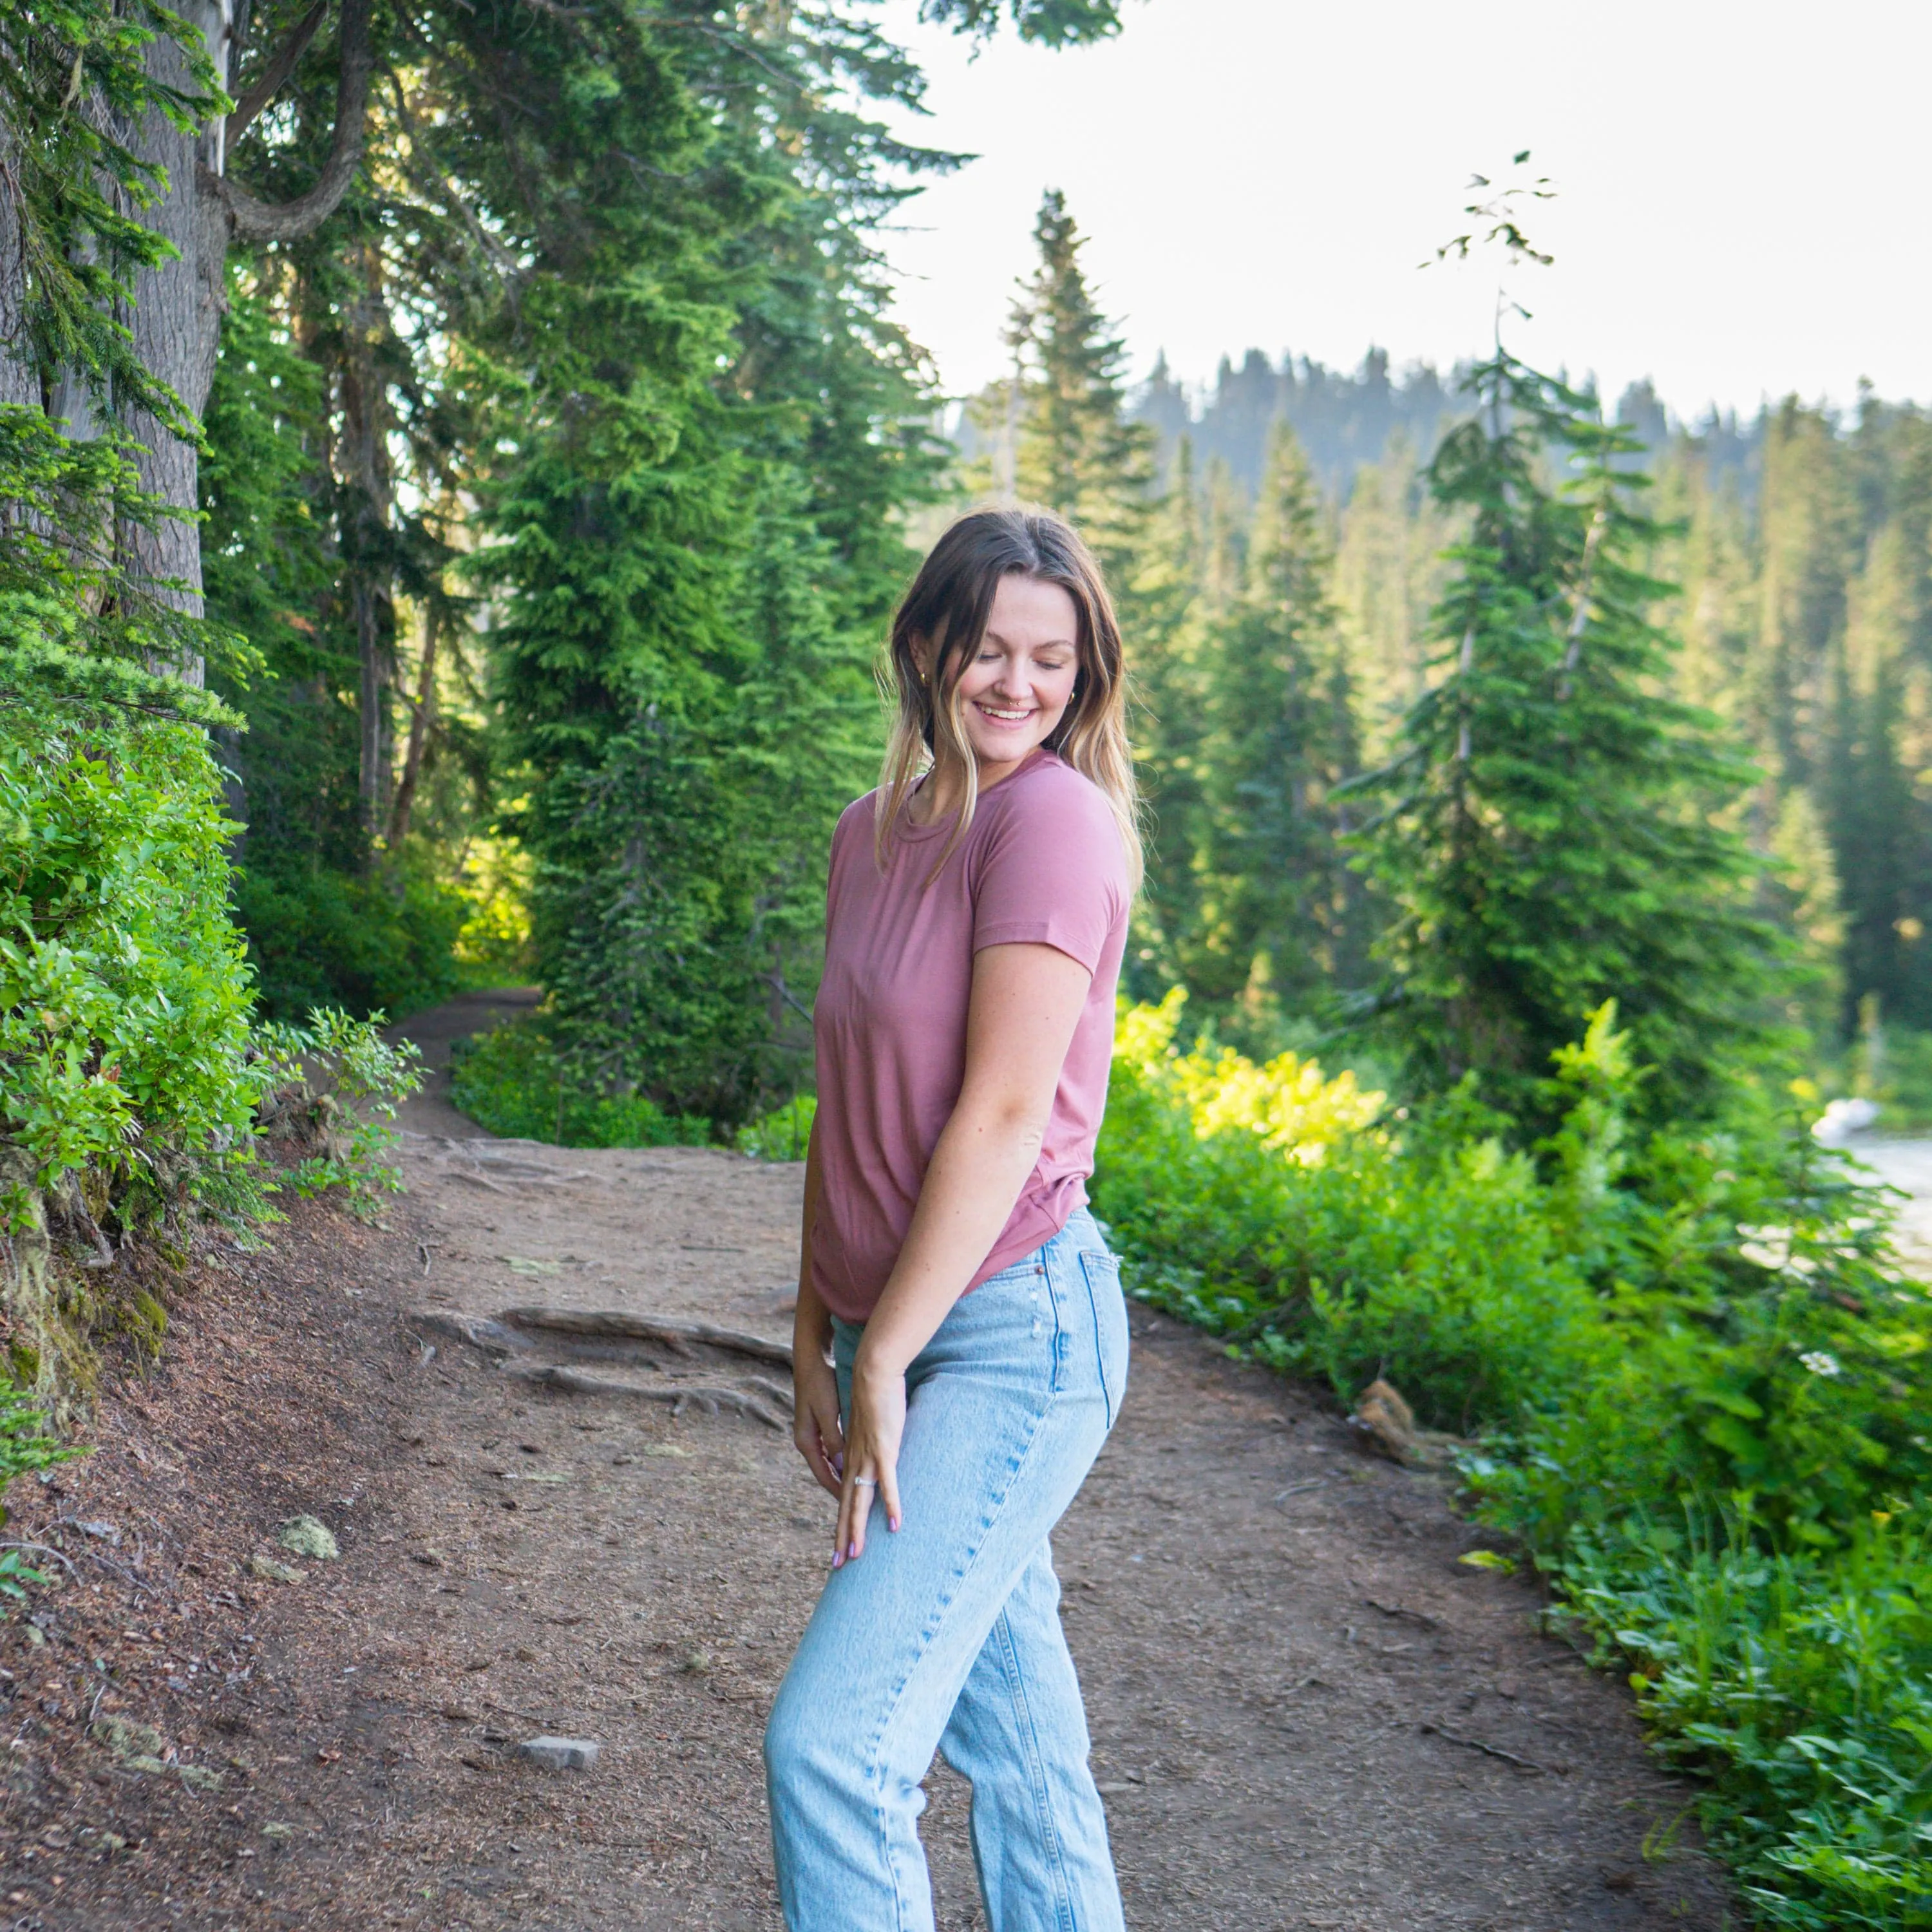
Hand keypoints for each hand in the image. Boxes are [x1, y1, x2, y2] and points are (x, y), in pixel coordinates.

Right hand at [792, 1340, 844, 1498]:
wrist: (811, 1360)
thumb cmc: (820, 1384)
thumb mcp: (828, 1413)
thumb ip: (835, 1439)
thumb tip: (842, 1467)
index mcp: (806, 1441)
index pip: (823, 1476)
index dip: (839, 1492)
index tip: (853, 1508)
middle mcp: (808, 1441)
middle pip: (826, 1474)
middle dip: (840, 1491)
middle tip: (856, 1509)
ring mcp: (814, 1433)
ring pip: (830, 1463)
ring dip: (842, 1477)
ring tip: (856, 1493)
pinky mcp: (821, 1424)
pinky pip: (833, 1450)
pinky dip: (842, 1461)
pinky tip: (853, 1466)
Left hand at [834, 1353, 904, 1565]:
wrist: (873, 1374)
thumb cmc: (875, 1396)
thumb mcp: (870, 1426)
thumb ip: (871, 1443)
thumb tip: (876, 1455)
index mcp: (851, 1457)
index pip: (844, 1497)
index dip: (842, 1522)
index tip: (839, 1545)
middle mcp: (855, 1462)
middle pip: (846, 1506)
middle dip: (842, 1536)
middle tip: (838, 1565)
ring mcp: (868, 1458)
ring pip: (860, 1501)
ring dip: (858, 1530)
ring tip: (855, 1555)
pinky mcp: (884, 1451)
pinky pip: (888, 1484)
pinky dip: (890, 1505)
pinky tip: (895, 1525)